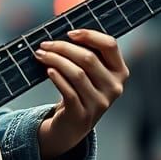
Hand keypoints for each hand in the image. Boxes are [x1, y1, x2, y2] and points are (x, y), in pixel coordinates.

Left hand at [33, 29, 129, 159]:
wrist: (72, 127)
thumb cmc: (79, 91)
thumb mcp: (90, 74)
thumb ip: (86, 54)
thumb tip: (64, 33)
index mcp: (120, 71)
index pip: (110, 45)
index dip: (89, 35)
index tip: (69, 32)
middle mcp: (114, 87)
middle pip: (88, 58)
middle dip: (63, 48)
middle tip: (45, 45)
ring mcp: (100, 103)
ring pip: (77, 73)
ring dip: (55, 60)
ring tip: (40, 55)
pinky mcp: (83, 114)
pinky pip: (69, 91)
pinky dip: (57, 78)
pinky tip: (48, 71)